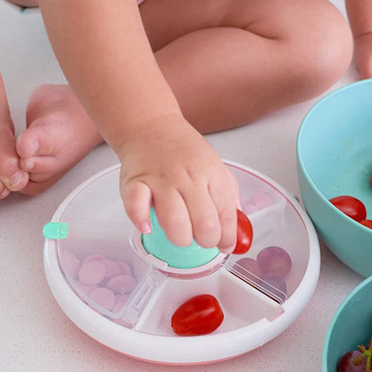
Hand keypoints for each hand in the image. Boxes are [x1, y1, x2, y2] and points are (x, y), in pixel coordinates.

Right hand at [117, 114, 238, 252]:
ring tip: (180, 236)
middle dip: (206, 241)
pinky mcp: (135, 182)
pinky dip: (141, 220)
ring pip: (174, 221)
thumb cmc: (183, 150)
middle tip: (201, 240)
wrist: (151, 126)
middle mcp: (188, 178)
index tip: (224, 245)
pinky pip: (136, 206)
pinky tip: (147, 226)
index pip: (226, 215)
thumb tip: (235, 226)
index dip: (227, 238)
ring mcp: (161, 180)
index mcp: (211, 175)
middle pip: (204, 224)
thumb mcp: (216, 166)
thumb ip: (228, 195)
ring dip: (179, 238)